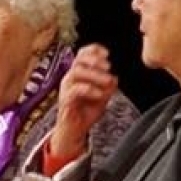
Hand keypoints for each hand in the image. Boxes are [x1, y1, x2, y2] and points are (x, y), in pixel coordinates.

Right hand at [50, 44, 118, 161]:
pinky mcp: (65, 101)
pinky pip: (75, 90)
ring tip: (107, 81)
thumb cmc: (86, 111)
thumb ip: (109, 85)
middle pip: (79, 60)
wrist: (75, 130)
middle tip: (108, 67)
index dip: (94, 50)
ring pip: (76, 72)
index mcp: (78, 74)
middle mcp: (70, 78)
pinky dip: (89, 90)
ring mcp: (66, 89)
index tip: (107, 54)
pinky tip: (99, 94)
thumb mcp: (103, 95)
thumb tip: (114, 78)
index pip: (82, 54)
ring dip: (94, 74)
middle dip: (95, 61)